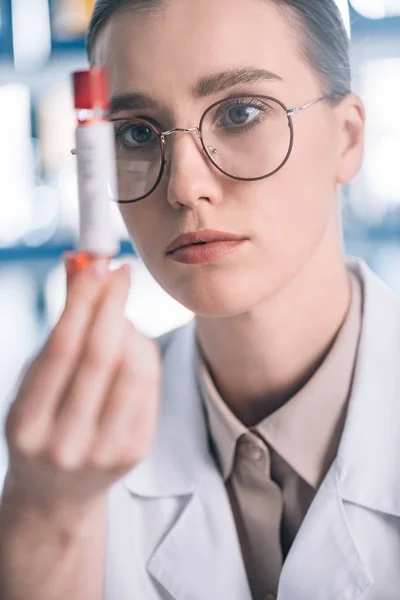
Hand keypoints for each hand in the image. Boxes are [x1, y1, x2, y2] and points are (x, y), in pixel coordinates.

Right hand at [3, 259, 160, 515]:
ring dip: (130, 329)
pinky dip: (144, 354)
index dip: (83, 300)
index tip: (97, 264)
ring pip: (132, 369)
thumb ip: (59, 325)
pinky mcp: (135, 452)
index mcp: (26, 424)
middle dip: (113, 304)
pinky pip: (149, 386)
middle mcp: (64, 443)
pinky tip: (132, 346)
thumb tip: (79, 263)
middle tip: (121, 272)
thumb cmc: (42, 420)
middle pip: (101, 356)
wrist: (55, 491)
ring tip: (118, 320)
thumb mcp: (34, 378)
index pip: (62, 348)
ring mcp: (104, 452)